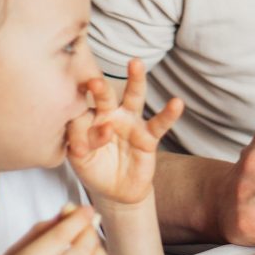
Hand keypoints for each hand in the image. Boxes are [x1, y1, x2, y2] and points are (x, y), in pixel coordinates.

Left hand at [67, 59, 183, 204]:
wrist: (116, 190)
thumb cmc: (95, 168)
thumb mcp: (79, 158)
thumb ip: (79, 141)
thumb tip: (95, 130)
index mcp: (90, 118)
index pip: (81, 115)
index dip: (78, 130)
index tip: (79, 150)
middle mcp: (111, 114)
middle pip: (107, 95)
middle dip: (101, 88)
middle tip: (95, 82)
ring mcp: (131, 123)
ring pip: (134, 97)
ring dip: (135, 80)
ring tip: (136, 63)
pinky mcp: (148, 136)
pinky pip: (160, 123)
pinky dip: (169, 113)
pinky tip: (176, 103)